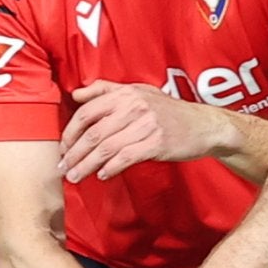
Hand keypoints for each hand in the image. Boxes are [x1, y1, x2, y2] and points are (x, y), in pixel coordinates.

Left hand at [58, 79, 230, 182]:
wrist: (204, 126)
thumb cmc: (169, 111)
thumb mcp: (139, 92)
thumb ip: (106, 90)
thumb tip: (76, 94)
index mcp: (125, 93)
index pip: (87, 112)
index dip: (70, 132)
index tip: (63, 148)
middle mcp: (134, 106)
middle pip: (93, 133)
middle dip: (74, 154)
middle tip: (63, 168)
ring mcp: (146, 124)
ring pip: (106, 148)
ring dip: (86, 165)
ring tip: (75, 177)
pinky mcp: (157, 143)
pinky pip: (126, 157)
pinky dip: (110, 168)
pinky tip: (102, 175)